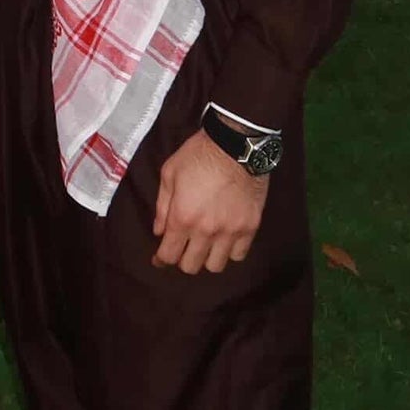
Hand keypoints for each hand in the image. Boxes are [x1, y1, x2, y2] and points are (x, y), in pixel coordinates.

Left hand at [151, 129, 266, 274]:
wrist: (236, 144)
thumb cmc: (198, 154)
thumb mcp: (170, 173)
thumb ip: (162, 206)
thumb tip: (159, 231)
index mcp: (182, 217)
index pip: (168, 255)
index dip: (161, 260)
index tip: (160, 259)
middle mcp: (206, 231)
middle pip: (191, 266)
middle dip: (182, 259)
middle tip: (184, 247)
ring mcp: (230, 231)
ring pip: (216, 266)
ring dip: (207, 258)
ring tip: (206, 245)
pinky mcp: (250, 227)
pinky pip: (239, 255)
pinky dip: (230, 251)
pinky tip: (226, 240)